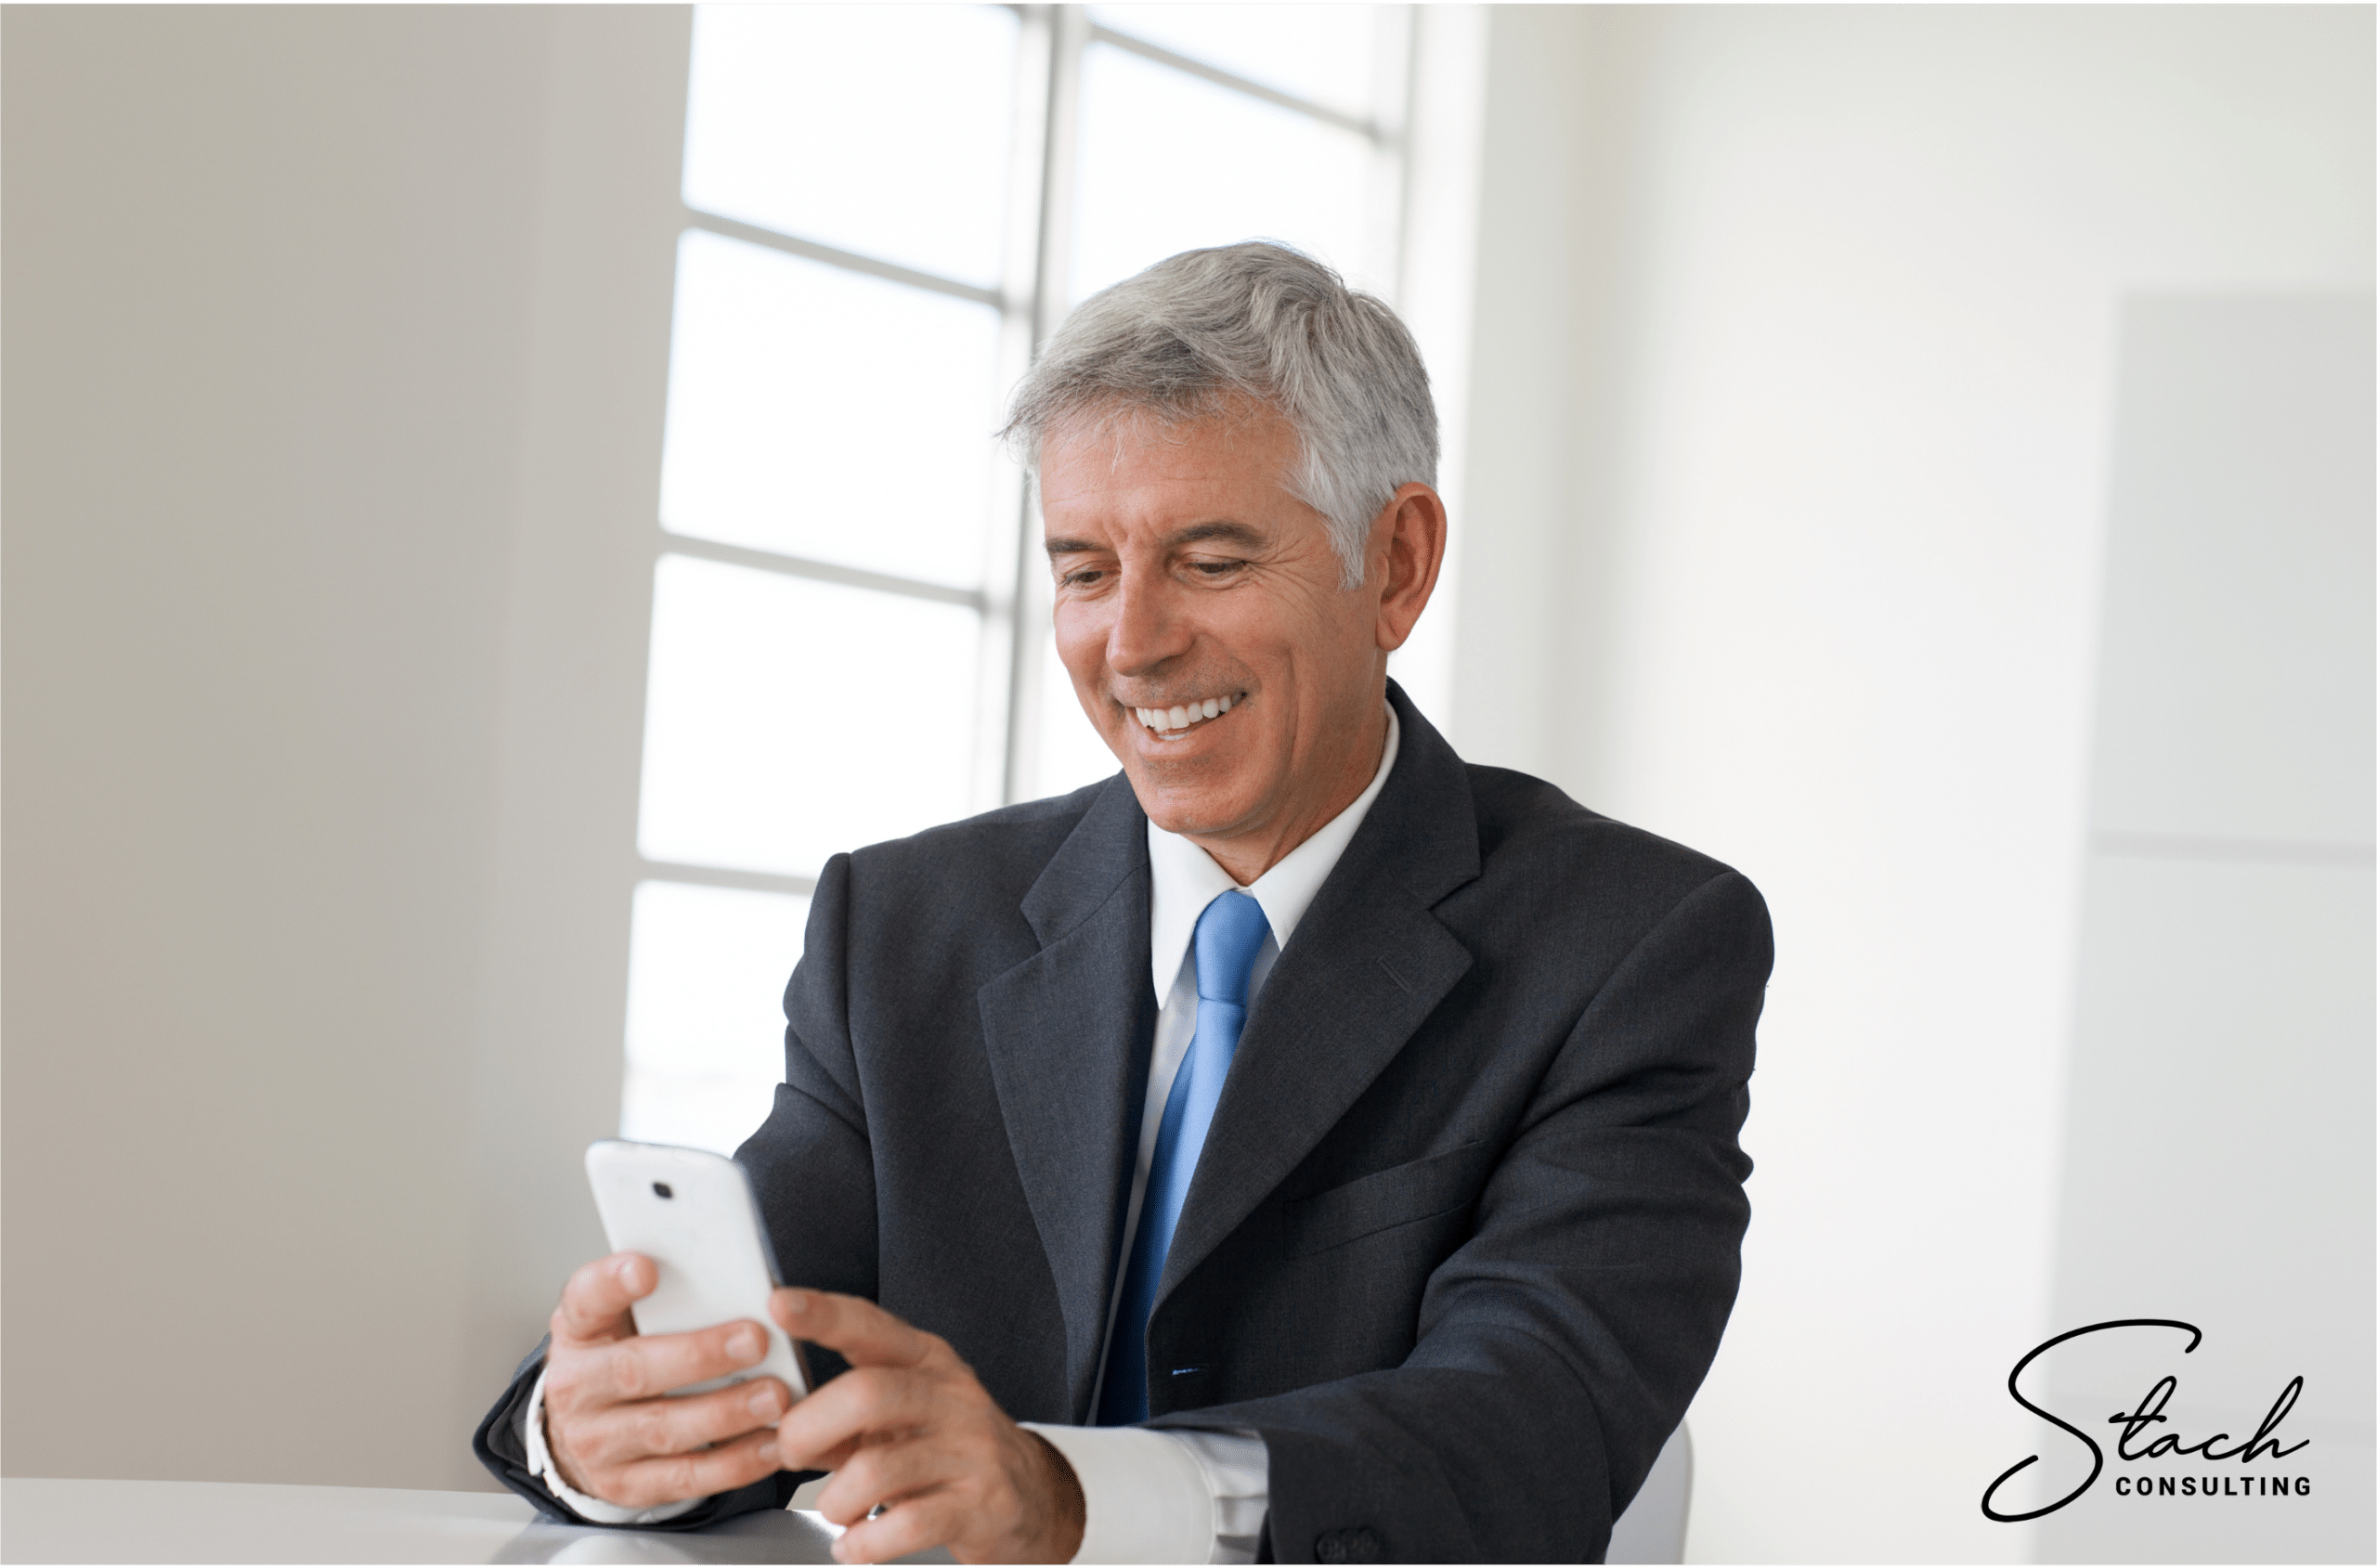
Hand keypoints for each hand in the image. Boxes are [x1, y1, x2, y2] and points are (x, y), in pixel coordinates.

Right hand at [540, 1252, 793, 1509]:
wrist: (584, 1426)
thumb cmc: (622, 1353)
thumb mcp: (625, 1316)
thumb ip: (668, 1295)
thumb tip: (735, 1275)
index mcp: (578, 1330)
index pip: (585, 1300)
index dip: (613, 1283)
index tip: (646, 1269)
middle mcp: (576, 1387)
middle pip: (635, 1370)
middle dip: (700, 1355)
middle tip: (755, 1339)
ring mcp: (596, 1443)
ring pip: (663, 1428)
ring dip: (726, 1413)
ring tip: (775, 1396)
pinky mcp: (624, 1485)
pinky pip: (684, 1478)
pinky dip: (734, 1463)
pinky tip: (771, 1444)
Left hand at [770, 1289, 1084, 1565]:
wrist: (1030, 1496)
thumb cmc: (949, 1448)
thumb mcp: (900, 1417)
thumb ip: (839, 1417)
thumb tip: (774, 1421)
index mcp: (926, 1361)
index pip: (870, 1326)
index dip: (823, 1314)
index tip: (779, 1304)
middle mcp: (951, 1396)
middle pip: (867, 1394)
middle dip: (809, 1427)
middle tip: (790, 1451)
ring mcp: (970, 1450)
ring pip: (877, 1469)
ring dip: (836, 1500)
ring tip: (838, 1509)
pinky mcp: (980, 1504)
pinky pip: (906, 1524)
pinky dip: (864, 1542)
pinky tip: (856, 1543)